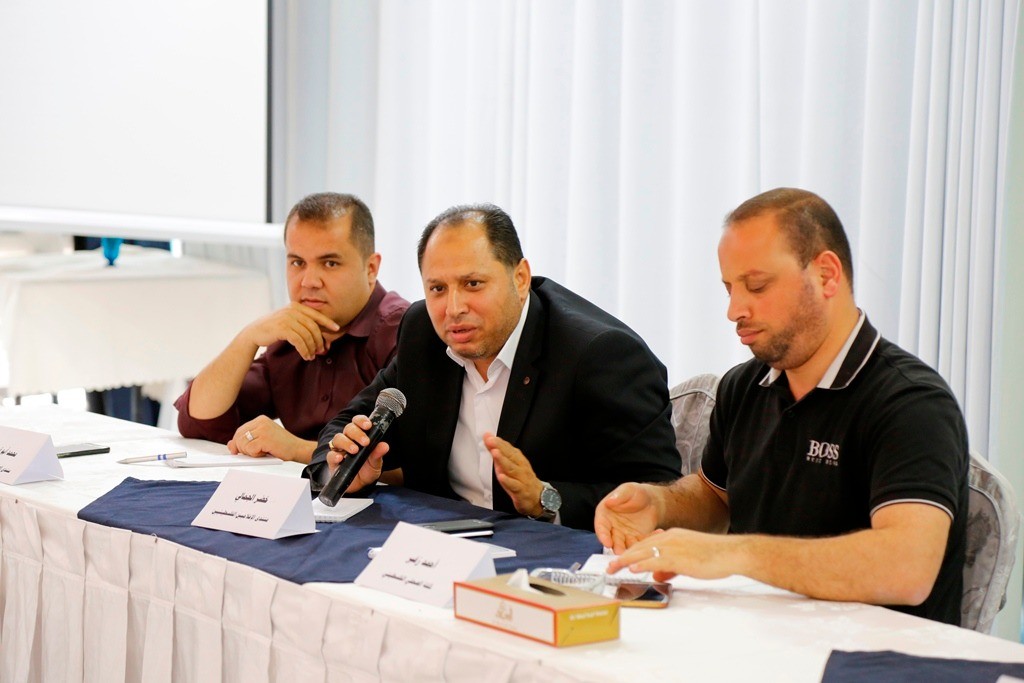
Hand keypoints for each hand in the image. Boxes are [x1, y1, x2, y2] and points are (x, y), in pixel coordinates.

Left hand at [227, 416, 314, 462]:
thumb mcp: (262, 440)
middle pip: (238, 436)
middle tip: (254, 453)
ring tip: (262, 452)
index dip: (237, 442)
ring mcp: (263, 429)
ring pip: (242, 443)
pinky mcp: (264, 438)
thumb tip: (231, 444)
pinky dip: (255, 455)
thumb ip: (247, 440)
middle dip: (241, 448)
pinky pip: (249, 449)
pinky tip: (265, 453)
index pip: (240, 430)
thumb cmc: (282, 446)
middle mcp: (261, 422)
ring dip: (249, 452)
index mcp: (260, 420)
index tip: (237, 451)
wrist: (298, 449)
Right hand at [241, 303, 340, 360]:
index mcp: (295, 306)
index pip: (315, 314)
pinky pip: (299, 341)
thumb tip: (319, 334)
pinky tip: (305, 356)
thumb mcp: (288, 320)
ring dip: (312, 348)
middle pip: (313, 326)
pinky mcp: (283, 328)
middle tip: (321, 350)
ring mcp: (287, 318)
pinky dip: (304, 350)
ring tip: (312, 356)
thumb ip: (301, 322)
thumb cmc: (274, 328)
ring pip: (307, 335)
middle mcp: (292, 310)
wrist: (254, 332)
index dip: (327, 322)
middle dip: (319, 340)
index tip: (337, 329)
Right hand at [325, 415, 389, 492]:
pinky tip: (341, 458)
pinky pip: (330, 455)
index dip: (361, 420)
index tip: (368, 425)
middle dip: (357, 433)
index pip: (357, 422)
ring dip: (346, 442)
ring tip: (355, 450)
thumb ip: (378, 454)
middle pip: (348, 428)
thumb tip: (384, 446)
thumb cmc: (367, 470)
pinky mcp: (332, 461)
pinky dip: (334, 455)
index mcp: (359, 436)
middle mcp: (348, 440)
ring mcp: (339, 450)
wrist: (359, 486)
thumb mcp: (375, 464)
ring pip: (338, 438)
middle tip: (365, 442)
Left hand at [484, 433, 543, 516]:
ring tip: (495, 453)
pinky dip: (508, 481)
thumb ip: (500, 455)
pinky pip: (514, 485)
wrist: (537, 497)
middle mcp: (521, 467)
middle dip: (500, 447)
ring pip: (512, 468)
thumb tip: (489, 443)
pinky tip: (501, 476)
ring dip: (503, 460)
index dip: (498, 442)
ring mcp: (522, 479)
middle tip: (490, 440)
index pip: (508, 449)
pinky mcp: (521, 491)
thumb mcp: (511, 466)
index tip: (488, 436)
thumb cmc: (522, 480)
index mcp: (518, 460)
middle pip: (510, 456)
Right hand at [594, 483, 662, 553]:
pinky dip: (647, 542)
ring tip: (636, 551)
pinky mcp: (636, 539)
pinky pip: (640, 543)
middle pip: (612, 539)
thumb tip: (609, 501)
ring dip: (629, 550)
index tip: (607, 543)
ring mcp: (624, 535)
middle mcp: (612, 527)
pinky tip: (657, 533)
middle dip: (616, 547)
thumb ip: (619, 495)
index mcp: (605, 514)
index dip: (603, 535)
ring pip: (625, 545)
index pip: (601, 526)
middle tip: (621, 553)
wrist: (651, 500)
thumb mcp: (628, 490)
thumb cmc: (636, 493)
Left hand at [606, 527, 740, 582]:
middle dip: (623, 556)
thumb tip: (656, 574)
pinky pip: (655, 559)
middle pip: (640, 546)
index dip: (631, 551)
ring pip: (643, 552)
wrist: (730, 553)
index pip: (646, 542)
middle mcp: (670, 538)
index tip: (621, 559)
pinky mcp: (678, 556)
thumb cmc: (713, 556)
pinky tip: (632, 568)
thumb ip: (670, 566)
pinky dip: (641, 563)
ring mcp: (673, 546)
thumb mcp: (687, 561)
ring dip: (626, 560)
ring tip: (613, 568)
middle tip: (610, 566)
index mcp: (672, 536)